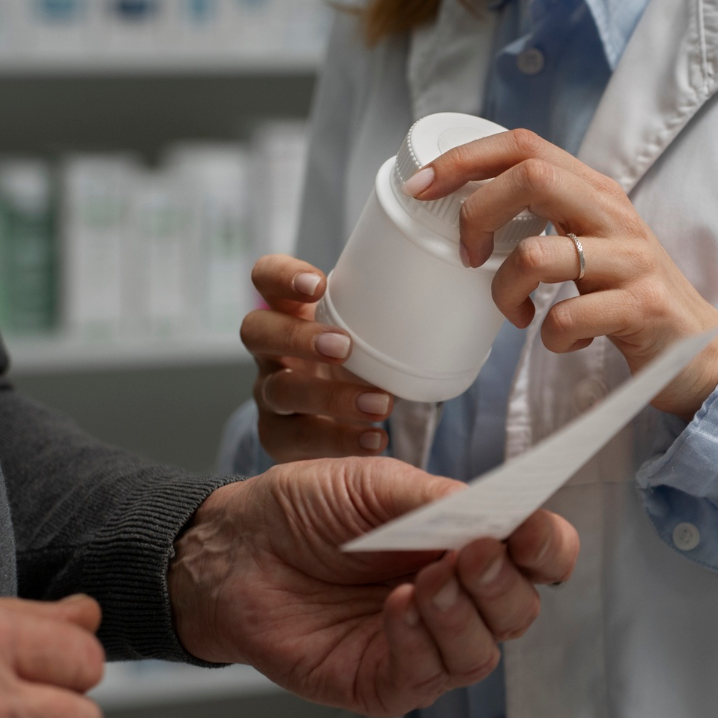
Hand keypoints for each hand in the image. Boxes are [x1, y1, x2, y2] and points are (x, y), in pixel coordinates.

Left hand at [170, 458, 578, 716]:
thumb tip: (496, 512)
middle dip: (503, 582)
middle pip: (519, 610)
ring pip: (480, 652)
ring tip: (427, 580)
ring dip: (463, 616)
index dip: (546, 547)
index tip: (529, 529)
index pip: (538, 557)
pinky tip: (396, 607)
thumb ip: (436, 499)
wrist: (234, 546)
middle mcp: (456, 599)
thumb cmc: (303, 510)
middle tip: (472, 553)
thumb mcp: (374, 484)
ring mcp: (422, 645)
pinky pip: (424, 677)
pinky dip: (418, 641)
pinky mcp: (382, 683)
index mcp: (466, 543)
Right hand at [241, 254, 396, 460]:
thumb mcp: (363, 331)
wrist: (338, 419)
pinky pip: (297, 439)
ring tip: (380, 403)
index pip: (265, 277)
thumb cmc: (357, 361)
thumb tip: (460, 288)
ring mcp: (267, 393)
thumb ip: (390, 311)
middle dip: (298, 337)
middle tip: (345, 346)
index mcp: (288, 311)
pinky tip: (375, 440)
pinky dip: (340, 440)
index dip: (282, 276)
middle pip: (256, 331)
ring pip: (280, 391)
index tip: (319, 284)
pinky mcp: (275, 435)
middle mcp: (269, 350)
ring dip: (330, 396)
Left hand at [406, 129, 717, 419]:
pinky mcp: (640, 307)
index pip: (523, 146)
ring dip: (506, 291)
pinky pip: (567, 316)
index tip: (420, 188)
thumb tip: (460, 208)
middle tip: (470, 258)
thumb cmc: (623, 293)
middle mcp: (613, 213)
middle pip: (531, 179)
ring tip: (517, 312)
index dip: (464, 159)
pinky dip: (550, 336)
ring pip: (538, 255)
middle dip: (479, 217)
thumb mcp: (585, 239)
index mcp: (592, 190)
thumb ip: (541, 215)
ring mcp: (630, 259)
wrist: (695, 348)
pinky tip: (564, 338)